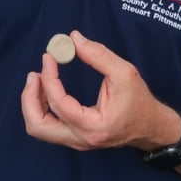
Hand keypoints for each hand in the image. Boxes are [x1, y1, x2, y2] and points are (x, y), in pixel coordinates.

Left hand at [19, 31, 180, 151]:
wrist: (150, 127)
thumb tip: (73, 38)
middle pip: (38, 126)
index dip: (49, 78)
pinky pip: (47, 126)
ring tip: (38, 79)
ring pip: (39, 128)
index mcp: (94, 126)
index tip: (49, 57)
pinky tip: (47, 89)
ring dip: (32, 103)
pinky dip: (41, 107)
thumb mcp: (124, 73)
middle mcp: (81, 139)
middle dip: (30, 98)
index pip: (59, 104)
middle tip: (35, 74)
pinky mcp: (74, 138)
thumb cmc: (139, 101)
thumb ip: (98, 55)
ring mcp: (75, 142)